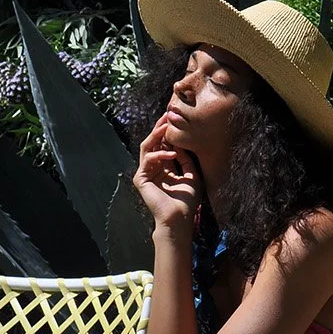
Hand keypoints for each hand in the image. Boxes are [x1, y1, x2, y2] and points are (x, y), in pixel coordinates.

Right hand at [133, 115, 202, 229]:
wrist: (179, 218)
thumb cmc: (187, 201)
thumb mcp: (192, 175)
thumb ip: (186, 159)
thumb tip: (181, 144)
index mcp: (164, 169)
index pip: (164, 145)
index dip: (169, 133)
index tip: (177, 120)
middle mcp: (153, 169)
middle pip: (154, 143)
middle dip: (160, 128)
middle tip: (168, 115)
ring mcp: (145, 173)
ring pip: (147, 147)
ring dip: (156, 135)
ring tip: (166, 127)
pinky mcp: (140, 179)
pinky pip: (147, 159)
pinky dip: (159, 154)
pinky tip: (172, 154)